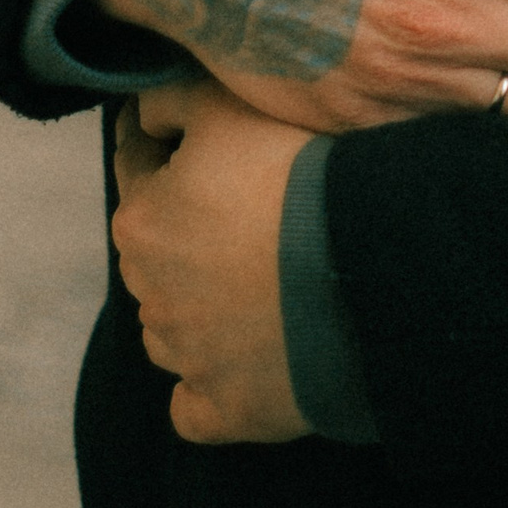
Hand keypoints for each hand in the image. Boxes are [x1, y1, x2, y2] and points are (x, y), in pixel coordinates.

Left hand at [111, 83, 310, 444]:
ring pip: (175, 327)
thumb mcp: (229, 106)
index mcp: (140, 220)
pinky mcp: (223, 409)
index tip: (215, 142)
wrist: (368, 265)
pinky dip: (216, 385)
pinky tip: (251, 361)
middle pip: (159, 252)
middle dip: (191, 232)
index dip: (177, 148)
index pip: (139, 169)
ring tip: (271, 284)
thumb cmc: (300, 177)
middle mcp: (148, 293)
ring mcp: (184, 358)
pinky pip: (198, 405)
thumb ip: (170, 98)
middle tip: (259, 211)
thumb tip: (141, 114)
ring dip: (204, 309)